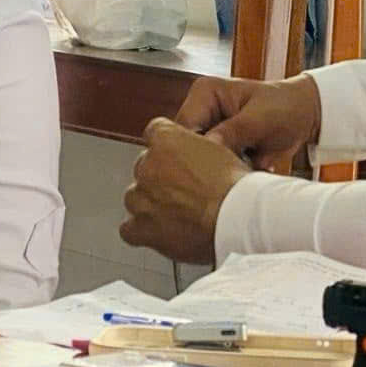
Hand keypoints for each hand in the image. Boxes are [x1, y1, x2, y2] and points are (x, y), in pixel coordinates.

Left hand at [119, 117, 249, 263]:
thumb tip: (198, 156)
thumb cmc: (234, 187)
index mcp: (166, 140)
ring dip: (149, 204)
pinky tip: (158, 233)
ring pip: (135, 197)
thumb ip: (198, 149)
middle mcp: (148, 166)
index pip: (154, 133)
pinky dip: (141, 231)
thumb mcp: (222, 150)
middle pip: (144, 167)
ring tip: (174, 214)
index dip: (167, 148)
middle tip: (182, 191)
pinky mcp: (142, 228)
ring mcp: (142, 198)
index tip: (176, 158)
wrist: (236, 219)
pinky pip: (129, 230)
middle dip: (159, 178)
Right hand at [175, 73, 321, 170]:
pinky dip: (226, 174)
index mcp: (205, 92)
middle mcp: (202, 110)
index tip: (209, 169)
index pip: (183, 126)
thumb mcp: (260, 119)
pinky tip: (244, 173)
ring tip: (242, 170)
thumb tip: (210, 148)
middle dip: (207, 163)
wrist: (305, 116)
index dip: (193, 150)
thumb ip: (233, 131)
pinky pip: (213, 166)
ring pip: (199, 159)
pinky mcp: (220, 147)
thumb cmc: (284, 107)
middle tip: (229, 173)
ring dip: (218, 170)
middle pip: (188, 145)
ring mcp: (210, 129)